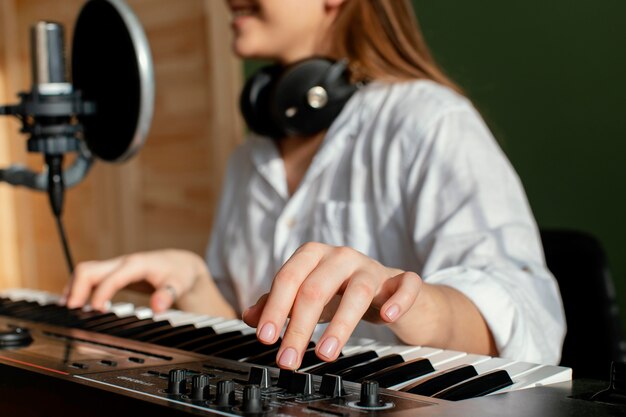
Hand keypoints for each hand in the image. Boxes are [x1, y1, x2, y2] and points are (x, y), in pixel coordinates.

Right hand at [65, 249, 231, 315]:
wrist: (180, 264)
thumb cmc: (178, 274)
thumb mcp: (179, 285)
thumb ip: (168, 295)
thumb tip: (158, 307)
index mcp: (136, 265)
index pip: (111, 277)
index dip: (100, 294)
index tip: (96, 311)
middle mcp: (122, 263)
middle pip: (89, 270)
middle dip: (76, 289)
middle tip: (72, 311)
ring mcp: (115, 267)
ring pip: (85, 272)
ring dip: (73, 289)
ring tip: (68, 310)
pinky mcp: (112, 273)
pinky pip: (89, 277)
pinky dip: (79, 289)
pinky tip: (76, 304)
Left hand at [242, 242, 422, 369]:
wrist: (388, 289)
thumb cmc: (341, 290)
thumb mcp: (306, 296)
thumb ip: (277, 304)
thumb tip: (250, 317)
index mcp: (314, 255)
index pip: (289, 277)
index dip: (275, 308)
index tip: (265, 338)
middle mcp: (342, 256)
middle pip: (317, 287)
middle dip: (299, 327)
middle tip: (288, 359)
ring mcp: (373, 267)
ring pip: (358, 291)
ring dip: (341, 325)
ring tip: (325, 354)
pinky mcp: (401, 281)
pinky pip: (404, 286)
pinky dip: (398, 300)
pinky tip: (386, 318)